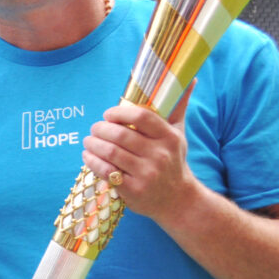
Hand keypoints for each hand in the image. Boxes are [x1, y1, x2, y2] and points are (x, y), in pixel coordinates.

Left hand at [82, 83, 195, 223]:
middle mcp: (160, 155)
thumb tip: (190, 78)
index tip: (108, 115)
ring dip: (92, 144)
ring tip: (88, 141)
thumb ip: (178, 106)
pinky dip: (92, 161)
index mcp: (169, 137)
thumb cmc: (173, 160)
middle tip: (94, 129)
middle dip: (99, 129)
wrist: (178, 200)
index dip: (119, 112)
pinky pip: (105, 171)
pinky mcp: (134, 190)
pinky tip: (88, 156)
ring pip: (110, 152)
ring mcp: (147, 174)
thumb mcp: (179, 134)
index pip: (141, 116)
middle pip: (120, 134)